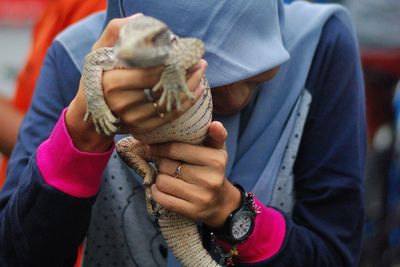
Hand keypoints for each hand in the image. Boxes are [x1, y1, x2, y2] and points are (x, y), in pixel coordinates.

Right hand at [66, 14, 205, 151]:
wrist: (89, 111)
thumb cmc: (97, 77)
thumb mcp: (99, 52)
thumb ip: (115, 31)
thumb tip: (140, 18)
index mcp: (112, 82)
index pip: (150, 72)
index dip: (171, 63)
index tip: (184, 53)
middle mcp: (123, 104)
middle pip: (163, 88)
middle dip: (185, 74)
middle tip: (199, 61)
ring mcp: (133, 119)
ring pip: (170, 104)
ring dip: (190, 89)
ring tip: (200, 74)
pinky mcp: (141, 128)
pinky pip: (169, 116)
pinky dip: (186, 104)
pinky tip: (197, 91)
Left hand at [146, 121, 240, 227]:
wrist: (221, 202)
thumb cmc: (213, 169)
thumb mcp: (217, 150)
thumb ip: (215, 134)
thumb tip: (214, 124)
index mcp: (216, 160)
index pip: (176, 149)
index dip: (159, 147)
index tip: (150, 146)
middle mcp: (210, 179)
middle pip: (167, 165)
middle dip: (162, 163)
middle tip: (165, 163)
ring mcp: (201, 197)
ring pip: (162, 182)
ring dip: (159, 178)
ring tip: (166, 175)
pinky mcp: (192, 211)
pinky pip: (163, 199)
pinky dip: (157, 192)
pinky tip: (161, 188)